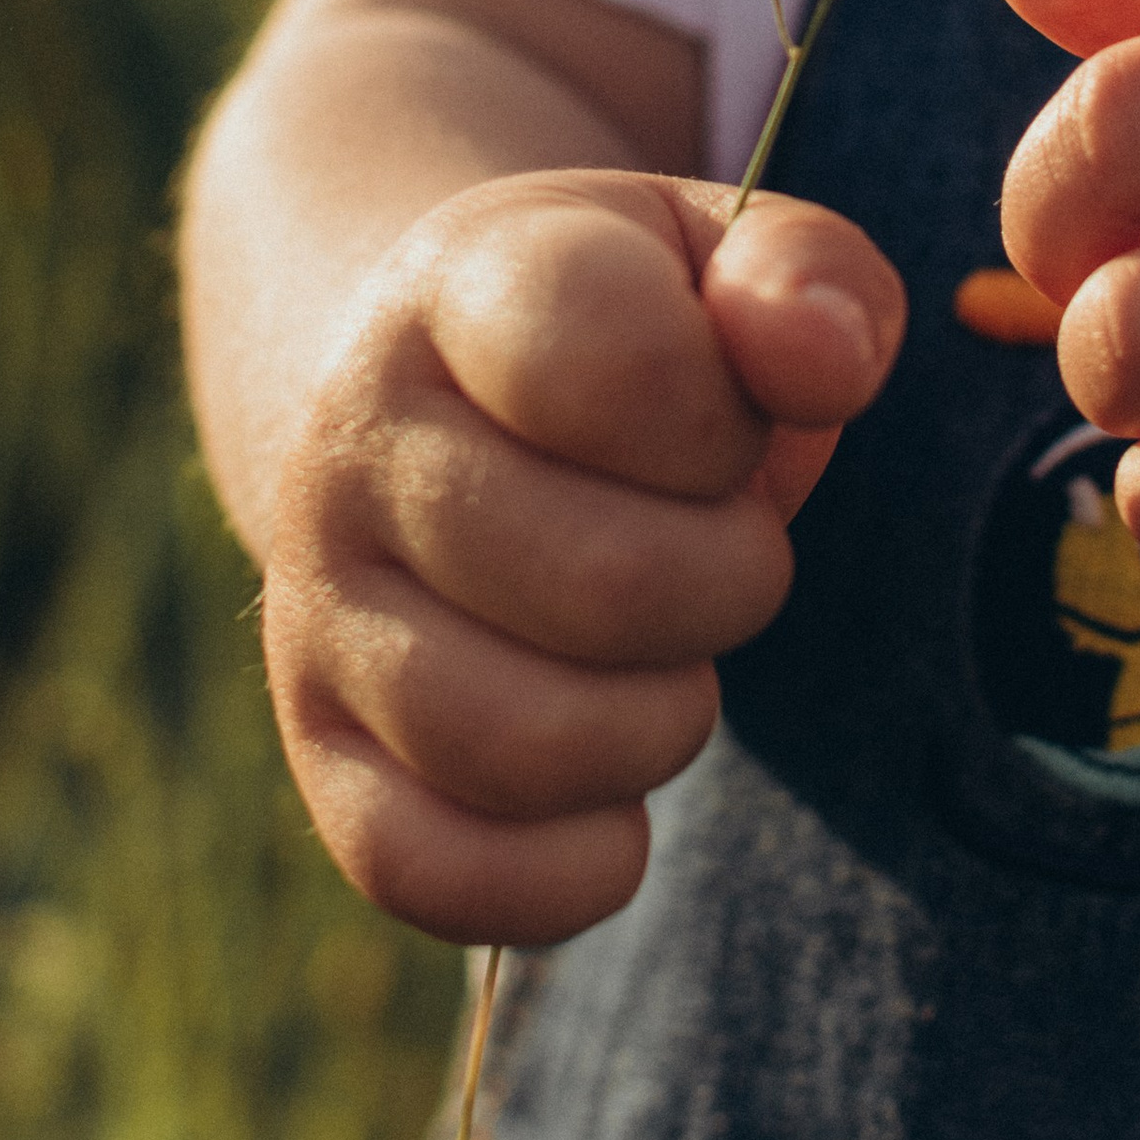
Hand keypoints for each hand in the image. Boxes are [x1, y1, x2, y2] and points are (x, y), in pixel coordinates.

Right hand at [260, 174, 903, 943]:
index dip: (725, 423)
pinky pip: (429, 873)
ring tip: (663, 661)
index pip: (614, 366)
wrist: (433, 398)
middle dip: (731, 585)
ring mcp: (316, 609)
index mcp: (461, 288)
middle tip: (720, 552)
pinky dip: (568, 870)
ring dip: (660, 726)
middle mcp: (353, 445)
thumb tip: (823, 360)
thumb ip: (806, 283)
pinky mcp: (319, 756)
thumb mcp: (715, 265)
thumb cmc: (625, 341)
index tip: (721, 421)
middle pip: (603, 585)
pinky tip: (613, 799)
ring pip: (521, 745)